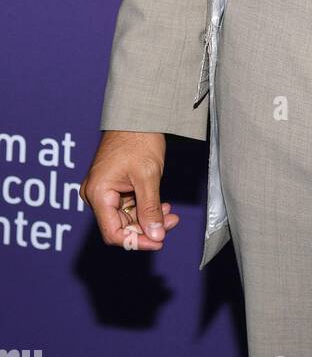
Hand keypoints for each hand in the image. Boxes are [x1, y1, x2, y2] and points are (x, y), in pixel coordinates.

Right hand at [80, 130, 180, 251]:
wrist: (138, 115)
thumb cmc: (139, 139)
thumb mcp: (148, 176)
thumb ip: (150, 208)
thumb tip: (155, 235)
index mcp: (98, 193)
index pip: (113, 233)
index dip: (136, 241)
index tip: (158, 241)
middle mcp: (96, 195)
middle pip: (120, 227)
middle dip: (147, 228)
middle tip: (171, 224)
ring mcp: (104, 191)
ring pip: (126, 218)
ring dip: (148, 219)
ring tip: (170, 214)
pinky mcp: (113, 186)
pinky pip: (128, 206)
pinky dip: (145, 208)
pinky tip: (162, 207)